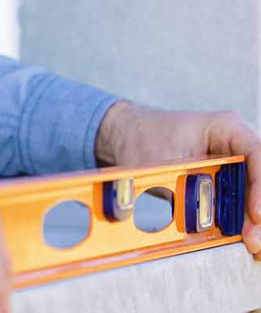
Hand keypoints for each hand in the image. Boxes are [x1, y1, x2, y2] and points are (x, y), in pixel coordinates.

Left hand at [95, 100, 260, 257]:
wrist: (125, 134)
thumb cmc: (142, 136)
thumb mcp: (158, 160)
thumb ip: (176, 186)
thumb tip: (183, 214)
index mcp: (226, 128)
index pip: (256, 155)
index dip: (259, 187)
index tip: (255, 214)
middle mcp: (235, 146)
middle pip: (258, 180)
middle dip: (257, 214)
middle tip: (252, 239)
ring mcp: (233, 165)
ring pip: (251, 195)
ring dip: (252, 221)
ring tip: (251, 244)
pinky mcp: (224, 183)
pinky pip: (238, 203)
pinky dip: (241, 222)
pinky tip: (242, 239)